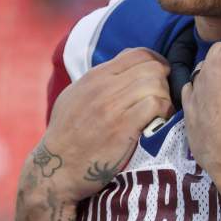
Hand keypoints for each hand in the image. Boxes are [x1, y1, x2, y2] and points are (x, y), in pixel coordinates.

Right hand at [42, 47, 172, 201]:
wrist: (55, 167)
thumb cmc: (66, 135)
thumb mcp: (75, 97)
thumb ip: (98, 81)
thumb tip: (122, 69)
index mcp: (95, 76)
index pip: (138, 53)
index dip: (156, 63)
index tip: (159, 78)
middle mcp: (103, 87)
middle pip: (152, 67)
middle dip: (164, 82)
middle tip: (161, 99)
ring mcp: (112, 107)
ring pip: (156, 84)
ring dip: (165, 98)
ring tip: (160, 113)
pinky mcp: (122, 128)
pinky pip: (155, 105)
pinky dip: (163, 112)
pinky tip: (157, 123)